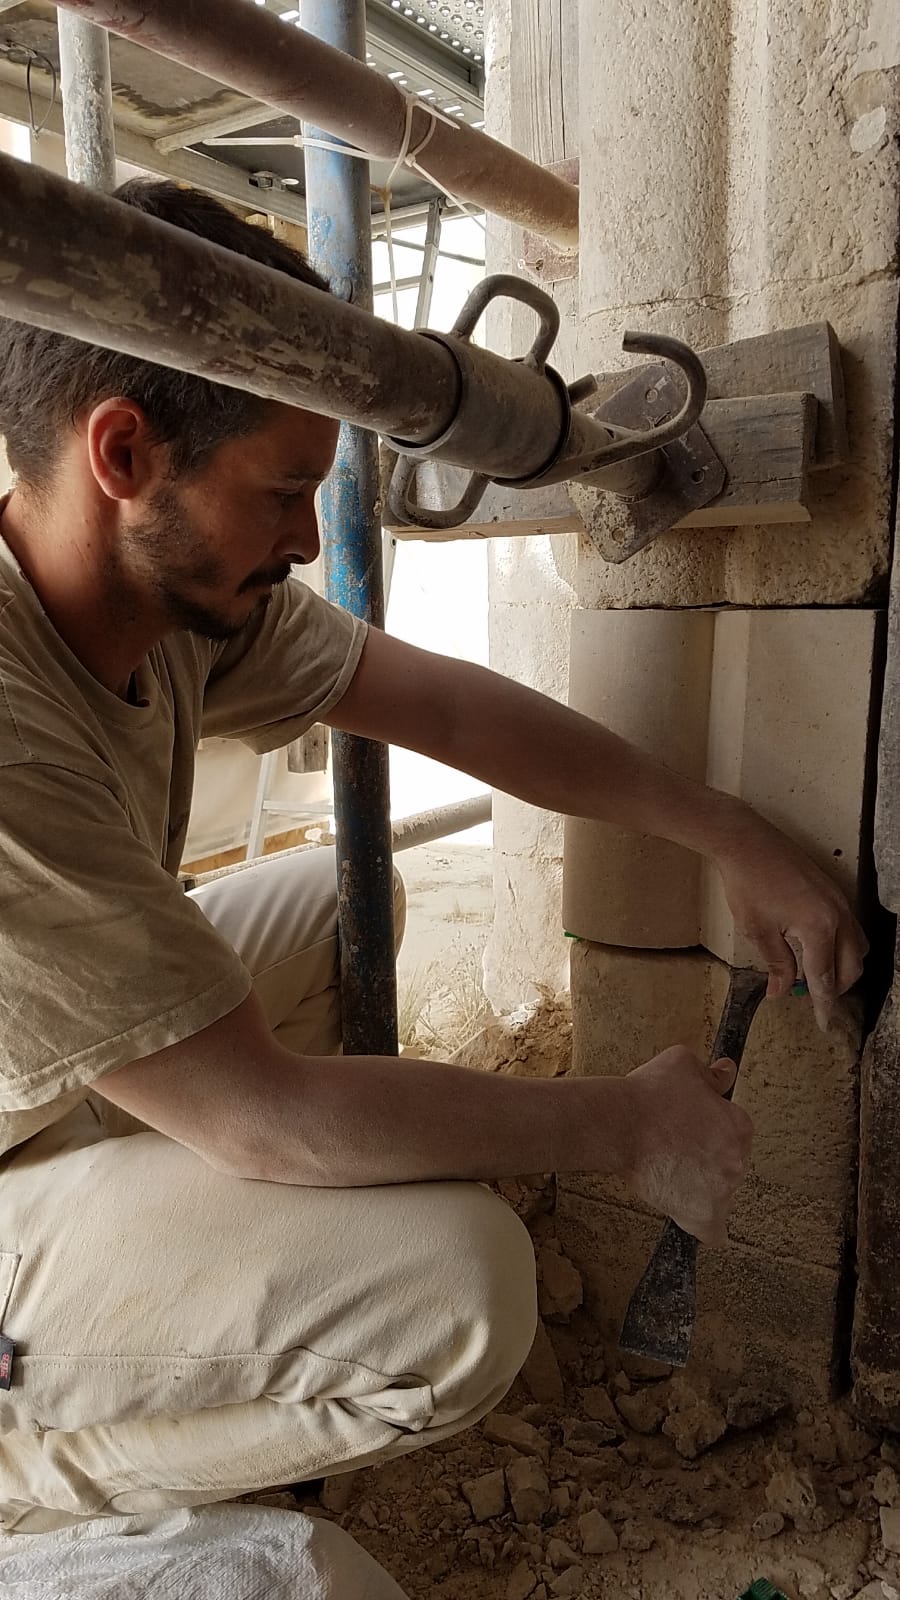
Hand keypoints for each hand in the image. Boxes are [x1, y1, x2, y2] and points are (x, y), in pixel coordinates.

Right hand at [622, 1046, 752, 1245]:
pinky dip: (706, 1227)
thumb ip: (712, 1073)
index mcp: (739, 1126)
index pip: (736, 1134)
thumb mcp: (684, 1064)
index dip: (711, 1130)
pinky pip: (714, 1232)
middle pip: (729, 1165)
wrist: (620, 1123)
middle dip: (707, 1159)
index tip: (691, 1130)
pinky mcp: (701, 1215)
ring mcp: (721, 1191)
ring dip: (701, 1187)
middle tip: (677, 1150)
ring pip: (719, 1194)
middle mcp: (737, 1160)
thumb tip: (727, 1072)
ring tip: (670, 1173)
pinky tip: (692, 1215)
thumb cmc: (649, 1094)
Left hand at [715, 814, 867, 1029]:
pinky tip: (818, 950)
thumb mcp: (758, 931)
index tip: (823, 1024)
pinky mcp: (834, 892)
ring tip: (817, 976)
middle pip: (851, 966)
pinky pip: (850, 928)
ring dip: (843, 967)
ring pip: (857, 946)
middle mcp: (838, 915)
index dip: (824, 1004)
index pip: (826, 977)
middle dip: (836, 988)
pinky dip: (841, 946)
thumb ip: (777, 965)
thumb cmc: (748, 884)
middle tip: (816, 1001)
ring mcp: (839, 901)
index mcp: (820, 928)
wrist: (747, 841)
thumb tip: (781, 993)